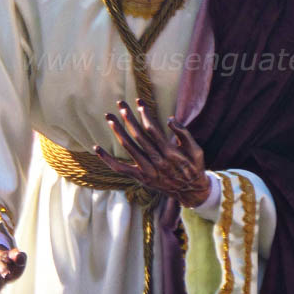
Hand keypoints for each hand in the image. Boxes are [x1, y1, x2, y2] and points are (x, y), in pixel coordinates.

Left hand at [94, 99, 210, 208]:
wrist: (190, 192)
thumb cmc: (194, 167)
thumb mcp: (196, 150)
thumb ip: (184, 134)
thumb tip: (169, 119)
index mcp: (170, 153)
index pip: (152, 129)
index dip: (144, 114)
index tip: (138, 102)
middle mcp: (157, 162)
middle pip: (138, 135)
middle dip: (128, 118)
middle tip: (120, 104)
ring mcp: (147, 171)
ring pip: (128, 148)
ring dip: (118, 131)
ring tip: (110, 118)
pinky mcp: (140, 178)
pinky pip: (120, 168)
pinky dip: (107, 159)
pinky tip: (97, 148)